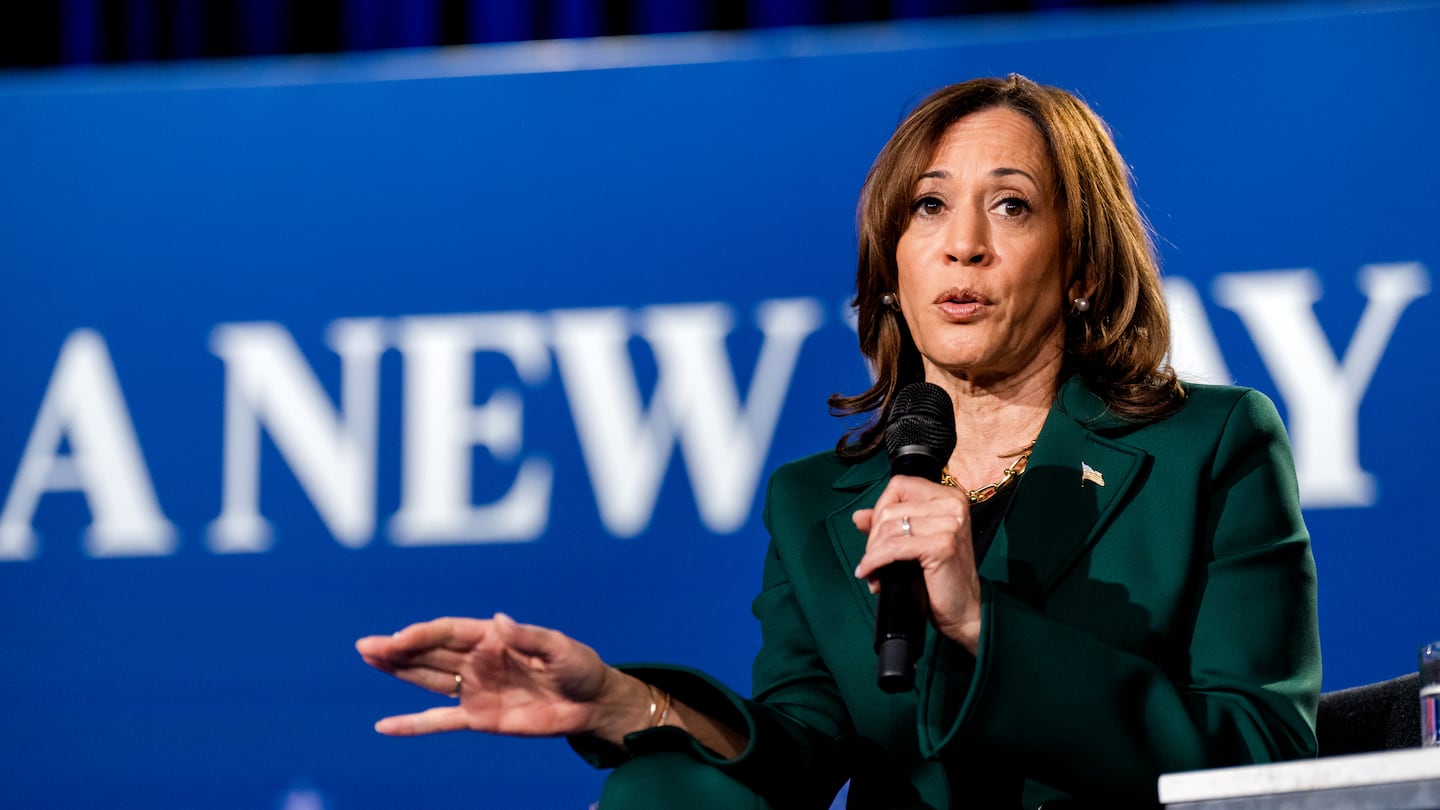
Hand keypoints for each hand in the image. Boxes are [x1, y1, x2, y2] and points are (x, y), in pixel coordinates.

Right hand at [356, 613, 649, 740]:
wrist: (592, 704)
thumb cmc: (580, 667)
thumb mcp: (560, 648)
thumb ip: (529, 637)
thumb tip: (499, 621)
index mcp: (493, 637)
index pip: (448, 632)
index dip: (422, 634)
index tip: (398, 639)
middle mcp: (478, 660)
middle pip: (429, 653)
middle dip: (398, 649)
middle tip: (365, 646)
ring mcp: (475, 688)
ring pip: (427, 679)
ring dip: (398, 671)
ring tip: (368, 659)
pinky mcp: (478, 717)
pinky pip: (439, 720)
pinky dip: (412, 724)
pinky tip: (385, 726)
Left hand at [852, 476, 982, 652]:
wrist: (964, 611)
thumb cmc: (941, 578)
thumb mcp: (914, 544)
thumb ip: (889, 526)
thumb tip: (858, 516)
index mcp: (949, 497)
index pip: (899, 485)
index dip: (880, 509)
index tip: (875, 536)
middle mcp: (952, 504)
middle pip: (890, 508)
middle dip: (873, 537)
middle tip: (871, 561)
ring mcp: (949, 524)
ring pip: (889, 528)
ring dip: (873, 553)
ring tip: (872, 573)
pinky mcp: (942, 545)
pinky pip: (894, 547)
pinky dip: (876, 561)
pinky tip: (870, 573)